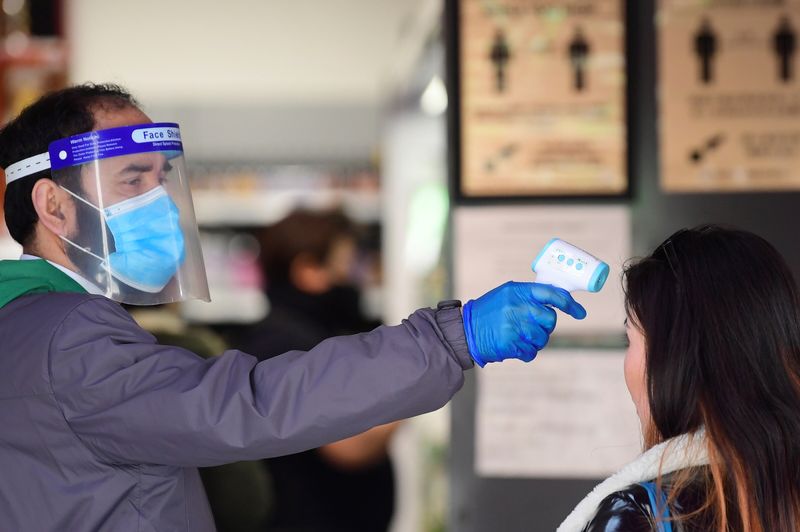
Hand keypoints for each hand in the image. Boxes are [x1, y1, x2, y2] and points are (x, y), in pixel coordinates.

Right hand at [462, 282, 586, 365]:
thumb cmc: (488, 313)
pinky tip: (514, 347)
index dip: (569, 303)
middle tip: (534, 328)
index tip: (580, 312)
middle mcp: (517, 306)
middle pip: (550, 319)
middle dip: (546, 326)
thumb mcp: (506, 296)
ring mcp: (514, 326)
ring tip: (520, 337)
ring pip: (542, 338)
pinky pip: (531, 352)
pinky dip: (526, 353)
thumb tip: (555, 301)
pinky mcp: (511, 343)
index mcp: (517, 291)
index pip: (551, 293)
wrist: (464, 331)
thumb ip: (527, 297)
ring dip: (535, 341)